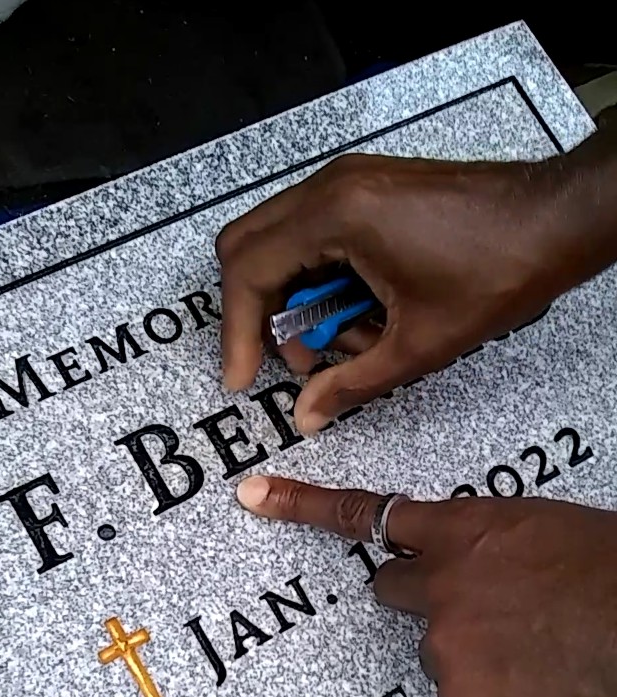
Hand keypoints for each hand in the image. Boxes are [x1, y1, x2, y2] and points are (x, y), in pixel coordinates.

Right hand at [216, 151, 592, 433]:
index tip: (241, 380)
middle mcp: (329, 186)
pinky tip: (359, 310)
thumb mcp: (418, 343)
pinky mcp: (364, 188)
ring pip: (279, 241)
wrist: (558, 218)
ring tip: (342, 341)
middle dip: (258, 311)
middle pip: (247, 248)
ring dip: (294, 297)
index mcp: (334, 214)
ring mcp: (346, 181)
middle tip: (291, 357)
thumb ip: (350, 382)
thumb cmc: (497, 273)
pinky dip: (319, 277)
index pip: (249, 272)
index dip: (238, 333)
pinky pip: (312, 233)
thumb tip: (306, 415)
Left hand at [236, 475, 616, 696]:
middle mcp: (434, 580)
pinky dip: (484, 684)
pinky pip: (455, 687)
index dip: (303, 506)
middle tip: (482, 602)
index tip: (257, 497)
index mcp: (456, 529)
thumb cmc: (603, 565)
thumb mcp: (532, 526)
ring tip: (524, 639)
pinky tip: (527, 674)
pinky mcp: (457, 693)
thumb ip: (478, 539)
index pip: (363, 515)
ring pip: (430, 640)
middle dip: (423, 591)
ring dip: (463, 640)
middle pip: (391, 584)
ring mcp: (441, 638)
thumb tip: (468, 560)